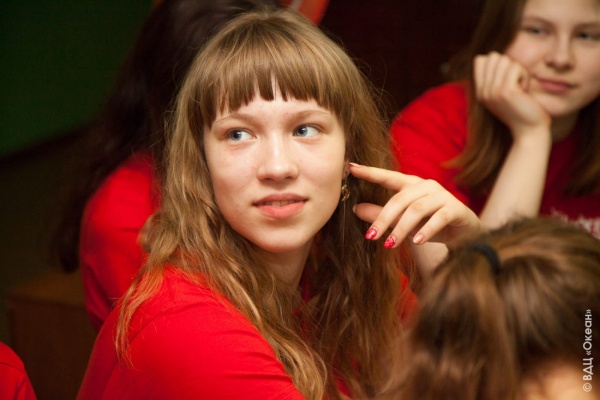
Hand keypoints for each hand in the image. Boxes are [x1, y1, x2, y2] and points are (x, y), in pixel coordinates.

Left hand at [349, 163, 479, 247]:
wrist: (465, 235)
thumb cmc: (430, 226)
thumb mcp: (402, 222)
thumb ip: (381, 215)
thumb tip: (355, 209)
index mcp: (411, 185)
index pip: (388, 177)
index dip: (370, 172)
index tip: (351, 167)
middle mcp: (426, 186)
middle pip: (400, 199)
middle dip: (383, 219)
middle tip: (370, 237)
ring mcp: (442, 195)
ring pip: (417, 209)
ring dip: (402, 229)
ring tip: (390, 245)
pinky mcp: (455, 208)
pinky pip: (438, 218)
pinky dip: (427, 230)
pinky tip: (418, 242)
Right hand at [474, 52, 550, 137]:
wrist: (529, 132)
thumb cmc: (522, 111)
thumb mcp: (503, 94)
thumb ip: (495, 78)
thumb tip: (492, 55)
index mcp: (480, 92)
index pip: (480, 60)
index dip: (497, 63)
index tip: (506, 80)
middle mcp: (483, 91)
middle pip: (493, 57)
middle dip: (509, 65)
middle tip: (515, 84)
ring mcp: (492, 91)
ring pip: (505, 60)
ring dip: (518, 71)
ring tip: (520, 88)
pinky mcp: (506, 91)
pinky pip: (516, 67)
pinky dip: (524, 76)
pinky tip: (524, 91)